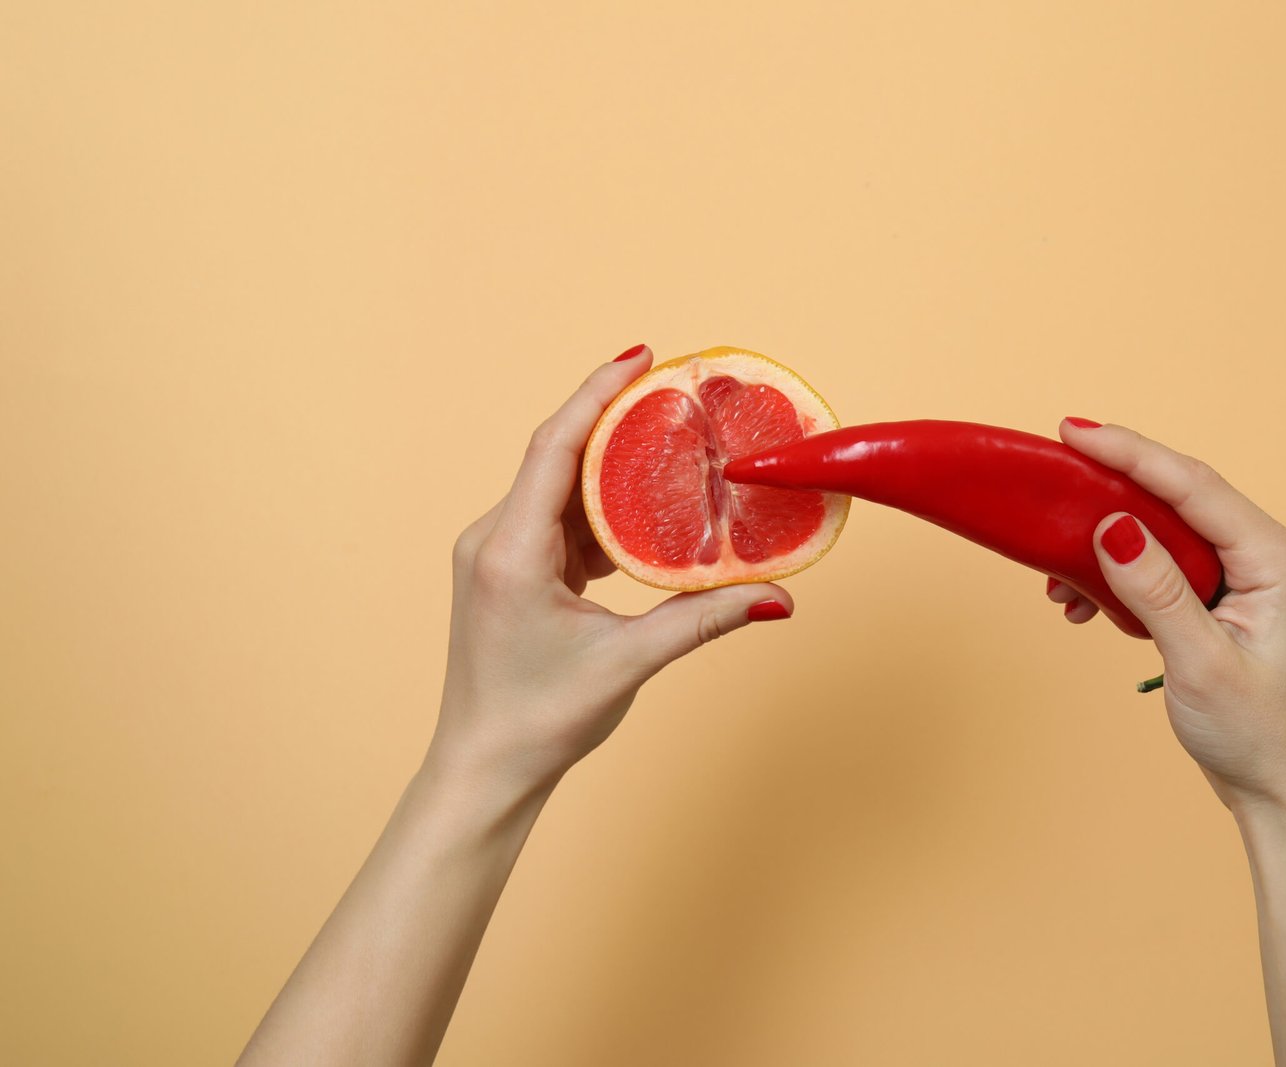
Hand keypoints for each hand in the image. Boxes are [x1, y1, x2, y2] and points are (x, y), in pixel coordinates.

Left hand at [429, 346, 794, 800]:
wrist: (483, 769)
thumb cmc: (538, 719)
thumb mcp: (628, 662)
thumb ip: (702, 621)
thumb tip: (777, 598)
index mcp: (510, 550)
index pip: (555, 447)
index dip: (597, 394)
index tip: (640, 356)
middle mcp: (494, 540)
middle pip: (560, 458)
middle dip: (617, 423)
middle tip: (674, 393)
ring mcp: (498, 554)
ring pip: (562, 490)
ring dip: (614, 470)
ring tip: (671, 445)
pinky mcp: (510, 572)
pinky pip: (560, 521)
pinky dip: (603, 510)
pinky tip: (648, 511)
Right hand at [1050, 418, 1285, 813]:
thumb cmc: (1262, 738)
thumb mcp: (1202, 663)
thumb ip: (1157, 590)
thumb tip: (1111, 525)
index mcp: (1276, 560)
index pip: (1193, 486)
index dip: (1131, 452)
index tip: (1074, 431)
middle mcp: (1267, 558)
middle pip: (1177, 499)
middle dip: (1109, 494)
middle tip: (1051, 480)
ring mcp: (1246, 581)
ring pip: (1163, 535)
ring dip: (1106, 548)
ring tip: (1058, 581)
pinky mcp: (1224, 605)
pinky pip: (1163, 569)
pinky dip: (1119, 581)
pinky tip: (1086, 605)